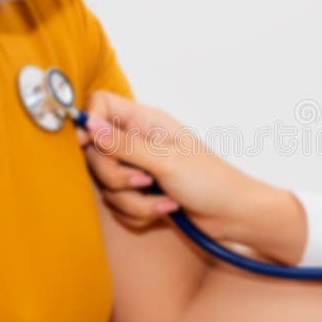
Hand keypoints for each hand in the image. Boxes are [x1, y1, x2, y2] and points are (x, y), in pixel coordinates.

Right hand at [79, 91, 307, 263]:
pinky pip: (119, 206)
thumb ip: (124, 145)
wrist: (233, 215)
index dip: (88, 123)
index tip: (88, 147)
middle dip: (116, 177)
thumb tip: (89, 126)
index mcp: (146, 121)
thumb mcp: (166, 161)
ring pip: (107, 186)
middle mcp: (138, 141)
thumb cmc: (211, 182)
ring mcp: (138, 168)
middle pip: (95, 153)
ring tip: (165, 200)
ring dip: (134, 202)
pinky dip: (140, 213)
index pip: (101, 105)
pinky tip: (166, 210)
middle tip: (145, 182)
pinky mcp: (141, 194)